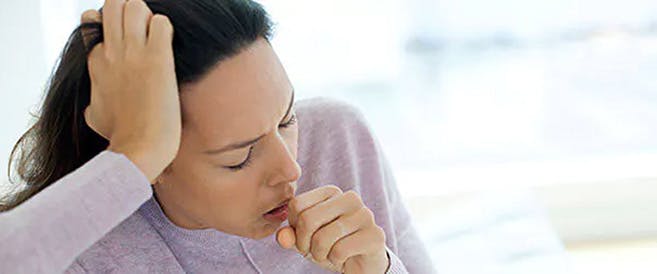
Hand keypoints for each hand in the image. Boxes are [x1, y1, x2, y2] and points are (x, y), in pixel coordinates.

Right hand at [81, 0, 180, 181]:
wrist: (138, 150)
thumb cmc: (120, 137)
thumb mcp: (94, 116)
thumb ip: (93, 102)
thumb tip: (92, 108)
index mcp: (95, 62)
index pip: (93, 20)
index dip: (112, 24)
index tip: (128, 40)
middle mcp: (111, 53)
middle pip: (113, 5)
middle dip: (130, 11)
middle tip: (145, 32)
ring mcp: (133, 54)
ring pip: (134, 6)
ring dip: (148, 16)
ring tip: (157, 38)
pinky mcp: (157, 59)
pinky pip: (161, 23)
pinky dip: (167, 29)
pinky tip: (169, 47)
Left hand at [277, 186, 389, 272]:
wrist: (362, 264)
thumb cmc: (332, 246)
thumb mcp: (305, 240)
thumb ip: (291, 235)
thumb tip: (282, 237)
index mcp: (332, 192)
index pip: (296, 204)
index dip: (293, 228)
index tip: (304, 238)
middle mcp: (350, 198)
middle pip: (307, 219)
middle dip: (304, 244)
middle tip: (314, 251)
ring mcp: (365, 215)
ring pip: (323, 237)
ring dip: (320, 254)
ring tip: (329, 254)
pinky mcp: (375, 235)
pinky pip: (340, 251)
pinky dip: (336, 260)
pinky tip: (345, 258)